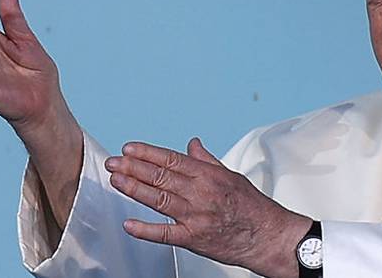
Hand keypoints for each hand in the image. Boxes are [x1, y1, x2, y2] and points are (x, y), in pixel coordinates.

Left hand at [105, 138, 311, 277]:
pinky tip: (129, 224)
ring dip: (134, 189)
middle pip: (160, 176)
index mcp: (208, 175)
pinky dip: (146, 229)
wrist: (268, 235)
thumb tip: (192, 144)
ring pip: (158, 199)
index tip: (129, 149)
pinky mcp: (194, 238)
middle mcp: (200, 193)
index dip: (147, 153)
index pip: (171, 159)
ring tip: (116, 180)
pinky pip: (165, 234)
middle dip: (133, 167)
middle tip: (113, 162)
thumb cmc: (251, 206)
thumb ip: (207, 160)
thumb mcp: (230, 175)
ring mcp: (196, 216)